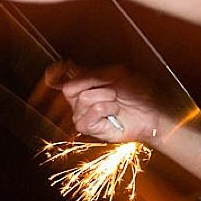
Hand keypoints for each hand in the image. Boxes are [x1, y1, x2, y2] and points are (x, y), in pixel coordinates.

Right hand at [47, 63, 167, 143]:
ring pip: (84, 98)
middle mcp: (79, 99)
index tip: (49, 74)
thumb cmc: (137, 92)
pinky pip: (93, 110)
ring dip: (107, 96)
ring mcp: (82, 114)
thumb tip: (73, 73)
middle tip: (111, 88)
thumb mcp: (117, 73)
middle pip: (69, 88)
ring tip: (116, 101)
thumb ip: (93, 74)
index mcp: (84, 84)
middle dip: (93, 83)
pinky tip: (115, 112)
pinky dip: (108, 108)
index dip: (53, 74)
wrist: (151, 111)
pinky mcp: (88, 127)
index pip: (62, 77)